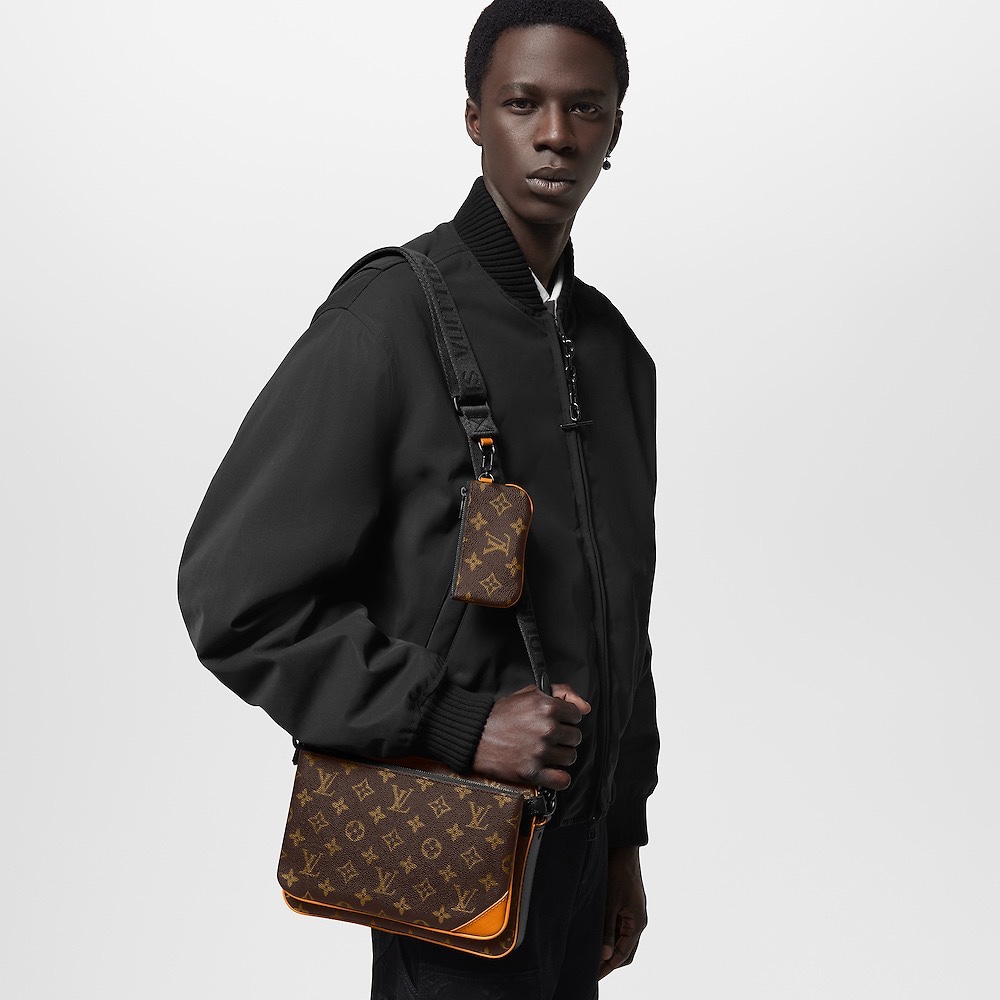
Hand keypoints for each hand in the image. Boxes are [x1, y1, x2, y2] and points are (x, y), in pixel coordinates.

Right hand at [472, 683, 590, 789]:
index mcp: (547, 707)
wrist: (475, 734)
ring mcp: (540, 752)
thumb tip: (585, 707)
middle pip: (575, 737)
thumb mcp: (530, 693)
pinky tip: (549, 770)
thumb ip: (561, 692)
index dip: (566, 718)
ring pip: (570, 757)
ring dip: (560, 756)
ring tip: (544, 751)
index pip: (576, 716)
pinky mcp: (532, 772)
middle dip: (563, 737)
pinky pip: (562, 780)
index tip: (556, 721)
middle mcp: (546, 729)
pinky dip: (558, 777)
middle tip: (547, 737)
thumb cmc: (501, 714)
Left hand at [599, 846, 646, 978]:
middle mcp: (638, 921)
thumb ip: (607, 930)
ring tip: (591, 954)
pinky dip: (610, 935)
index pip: (623, 955)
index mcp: (637, 923)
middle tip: (591, 968)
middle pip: (625, 951)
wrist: (624, 849)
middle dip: (610, 962)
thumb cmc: (617, 873)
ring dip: (610, 948)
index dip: (608, 967)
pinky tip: (596, 935)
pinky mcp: (627, 906)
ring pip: (623, 940)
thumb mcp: (609, 903)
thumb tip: (605, 956)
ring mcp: (633, 913)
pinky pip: (620, 927)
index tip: (594, 975)